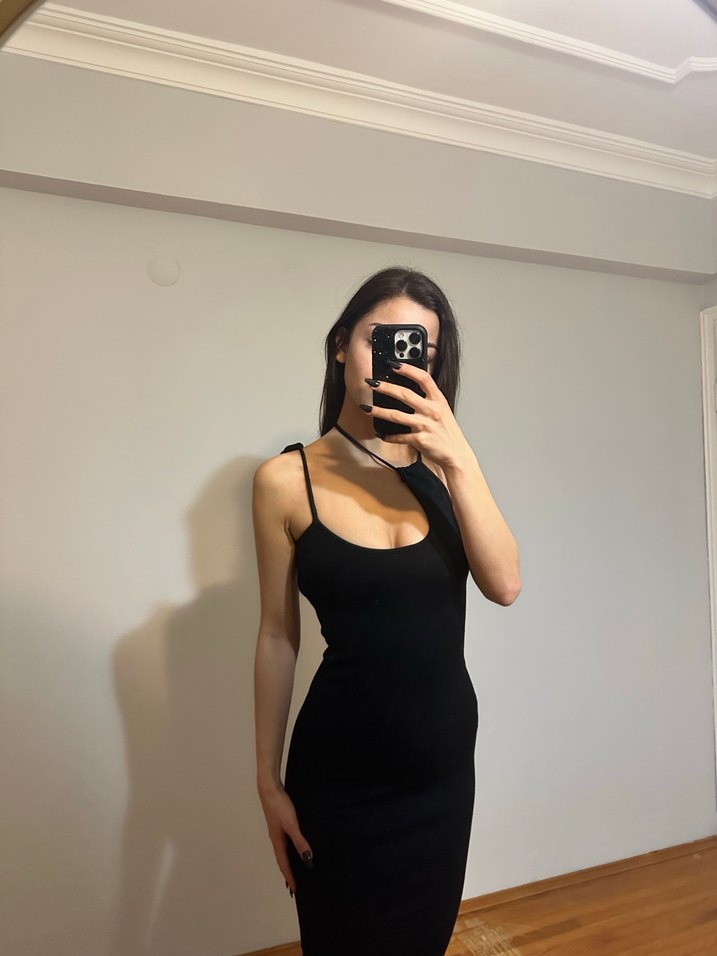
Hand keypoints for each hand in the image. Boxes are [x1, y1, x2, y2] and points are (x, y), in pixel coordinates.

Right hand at [258, 782, 312, 896]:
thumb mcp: (292, 825)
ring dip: (287, 863)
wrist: (269, 789)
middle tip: (293, 886)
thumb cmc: (280, 806)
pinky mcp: (279, 824)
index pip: (284, 864)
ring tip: (293, 871)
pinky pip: (284, 843)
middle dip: (287, 874)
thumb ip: (300, 842)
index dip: (290, 877)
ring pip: (283, 852)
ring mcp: (276, 831)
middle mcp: (275, 839)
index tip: (294, 891)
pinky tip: (293, 847)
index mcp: (278, 842)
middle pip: (282, 861)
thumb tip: (307, 860)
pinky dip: (288, 851)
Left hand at [363, 364, 470, 470]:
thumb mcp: (443, 410)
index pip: (424, 379)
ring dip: (379, 411)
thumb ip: (429, 399)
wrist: (456, 454)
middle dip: (386, 388)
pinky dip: (388, 436)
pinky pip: (399, 437)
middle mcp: (432, 410)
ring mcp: (425, 425)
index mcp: (438, 400)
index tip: (394, 364)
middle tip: (372, 384)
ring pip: (397, 415)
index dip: (409, 370)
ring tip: (366, 408)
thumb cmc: (447, 431)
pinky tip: (380, 434)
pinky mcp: (420, 440)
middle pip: (405, 394)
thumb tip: (408, 390)